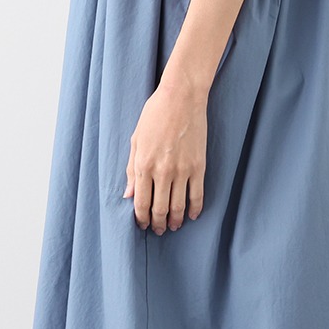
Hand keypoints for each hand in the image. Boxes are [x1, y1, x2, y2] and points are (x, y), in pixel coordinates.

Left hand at [124, 77, 206, 232]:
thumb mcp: (136, 140)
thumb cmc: (155, 114)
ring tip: (174, 226)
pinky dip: (195, 209)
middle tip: (158, 230)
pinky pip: (197, 195)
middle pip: (159, 209)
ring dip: (175, 220)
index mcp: (144, 165)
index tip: (142, 224)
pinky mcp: (199, 167)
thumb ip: (132, 169)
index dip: (141, 218)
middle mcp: (163, 171)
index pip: (141, 202)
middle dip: (157, 223)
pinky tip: (192, 215)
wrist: (182, 97)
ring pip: (178, 206)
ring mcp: (183, 171)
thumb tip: (129, 195)